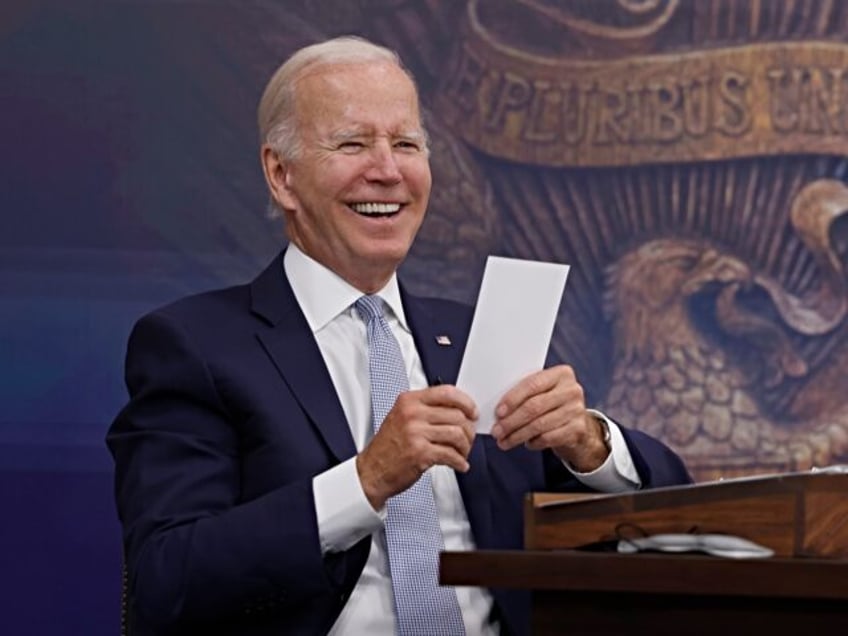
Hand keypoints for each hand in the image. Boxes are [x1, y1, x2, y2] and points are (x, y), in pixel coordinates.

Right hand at [356, 385, 477, 509]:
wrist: (371, 471)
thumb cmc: (387, 447)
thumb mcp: (401, 416)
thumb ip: (425, 409)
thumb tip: (457, 410)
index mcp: (409, 401)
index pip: (446, 392)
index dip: (466, 402)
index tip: (472, 412)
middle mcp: (412, 414)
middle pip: (456, 415)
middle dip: (468, 430)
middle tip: (468, 438)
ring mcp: (416, 433)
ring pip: (457, 434)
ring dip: (465, 447)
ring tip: (463, 453)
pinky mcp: (420, 453)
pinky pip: (451, 455)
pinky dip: (460, 462)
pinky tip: (459, 464)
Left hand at [490, 365, 608, 471]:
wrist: (579, 424)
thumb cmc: (552, 405)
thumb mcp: (543, 392)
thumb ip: (525, 393)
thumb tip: (498, 410)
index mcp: (561, 374)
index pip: (532, 384)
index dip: (512, 399)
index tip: (498, 413)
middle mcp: (572, 390)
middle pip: (534, 406)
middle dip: (511, 421)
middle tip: (496, 432)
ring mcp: (577, 410)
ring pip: (539, 425)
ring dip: (517, 435)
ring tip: (504, 441)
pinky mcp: (578, 429)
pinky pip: (548, 438)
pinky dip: (533, 442)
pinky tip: (526, 443)